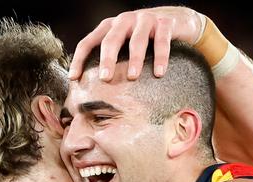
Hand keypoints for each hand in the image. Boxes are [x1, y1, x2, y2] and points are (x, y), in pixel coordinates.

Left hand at [69, 6, 203, 80]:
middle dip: (107, 59)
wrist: (178, 20)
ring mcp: (145, 20)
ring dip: (134, 60)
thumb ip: (112, 58)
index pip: (89, 41)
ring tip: (132, 77)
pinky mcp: (165, 23)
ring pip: (137, 40)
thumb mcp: (124, 44)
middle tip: (105, 78)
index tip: (74, 78)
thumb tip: (95, 90)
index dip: (80, 59)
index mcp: (110, 26)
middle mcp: (125, 20)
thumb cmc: (146, 39)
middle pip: (111, 39)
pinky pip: (162, 41)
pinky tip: (159, 73)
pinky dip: (161, 57)